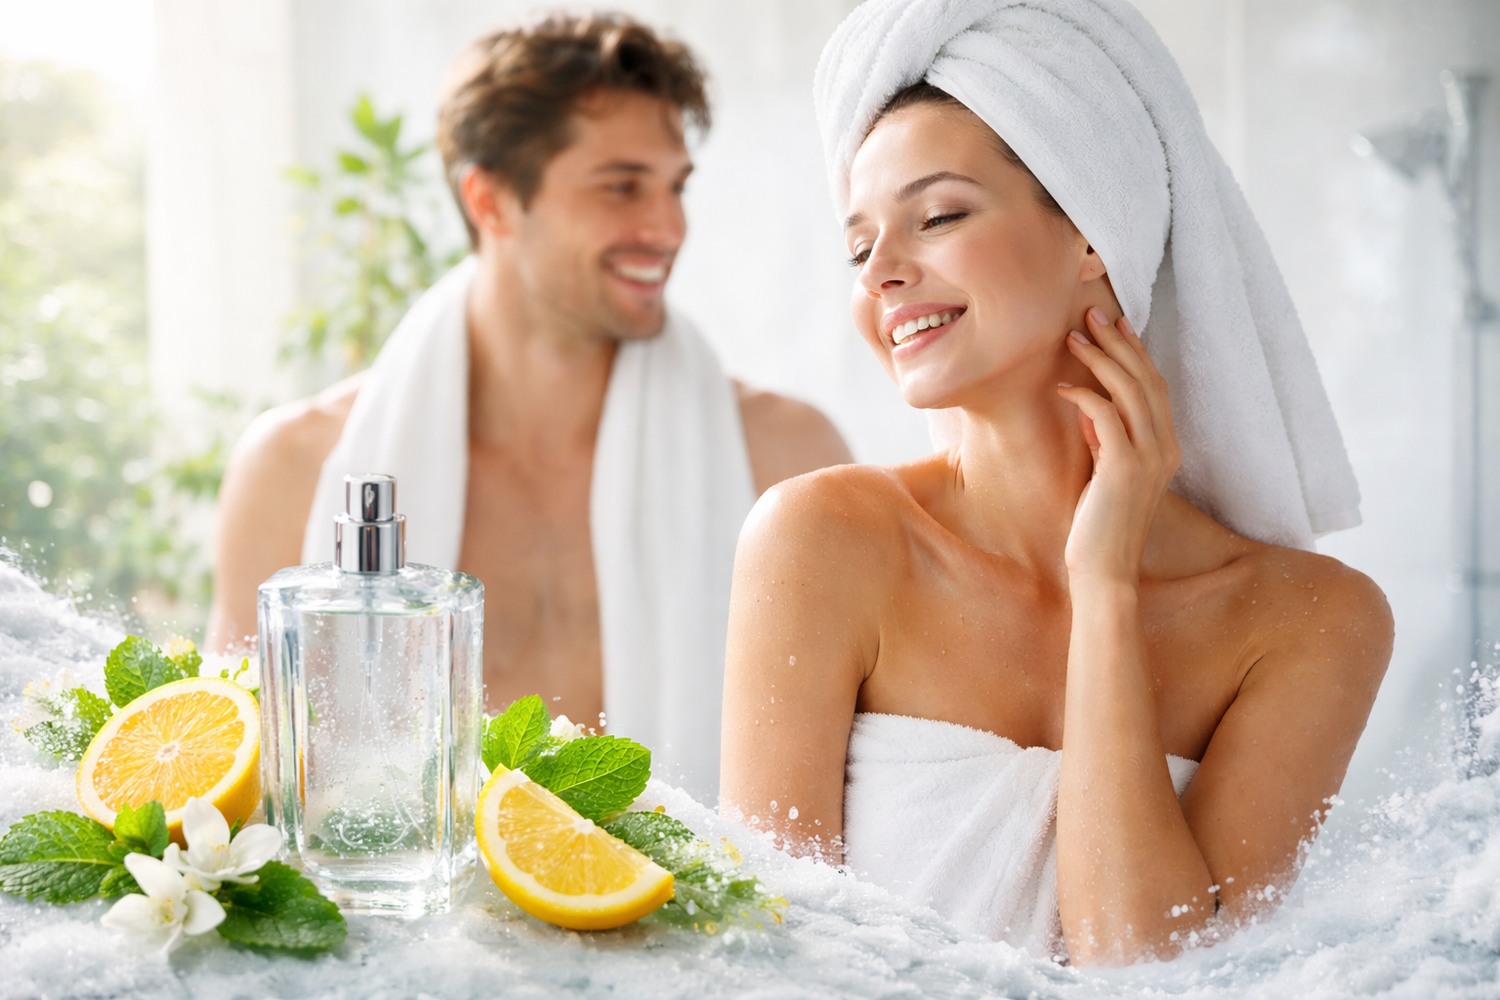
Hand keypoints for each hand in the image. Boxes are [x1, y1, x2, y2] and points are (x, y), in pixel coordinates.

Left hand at [1056, 308, 1181, 583]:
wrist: (1103, 572)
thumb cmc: (1097, 527)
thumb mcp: (1104, 475)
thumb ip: (1105, 442)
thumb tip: (1090, 408)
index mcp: (1166, 449)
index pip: (1155, 388)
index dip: (1137, 353)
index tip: (1118, 325)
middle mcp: (1165, 449)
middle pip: (1146, 380)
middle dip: (1119, 343)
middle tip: (1093, 314)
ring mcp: (1148, 458)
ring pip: (1128, 391)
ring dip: (1100, 359)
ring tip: (1073, 337)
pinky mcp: (1123, 468)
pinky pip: (1105, 416)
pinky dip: (1085, 396)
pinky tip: (1062, 388)